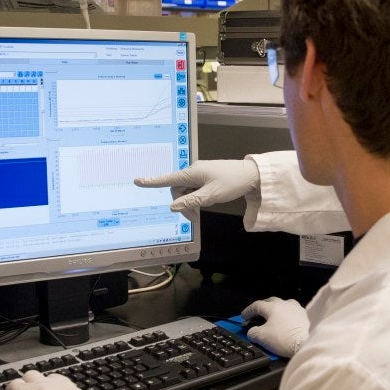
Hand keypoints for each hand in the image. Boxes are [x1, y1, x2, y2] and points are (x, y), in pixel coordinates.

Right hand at [135, 160, 259, 213]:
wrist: (252, 175)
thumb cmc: (232, 183)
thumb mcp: (211, 195)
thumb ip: (191, 201)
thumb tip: (172, 206)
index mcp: (193, 173)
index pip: (169, 179)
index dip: (152, 181)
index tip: (138, 181)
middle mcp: (194, 171)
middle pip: (178, 190)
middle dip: (182, 204)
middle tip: (194, 218)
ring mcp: (200, 174)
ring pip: (186, 191)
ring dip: (189, 203)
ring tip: (199, 213)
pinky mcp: (206, 177)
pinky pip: (194, 189)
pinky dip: (195, 198)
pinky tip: (203, 204)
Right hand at [241, 297, 308, 357]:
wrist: (307, 343)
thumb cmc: (284, 339)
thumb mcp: (262, 337)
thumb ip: (253, 332)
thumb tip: (252, 332)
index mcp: (272, 307)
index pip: (257, 305)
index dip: (248, 311)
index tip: (244, 316)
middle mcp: (285, 304)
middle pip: (270, 301)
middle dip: (262, 307)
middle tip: (257, 315)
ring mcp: (296, 308)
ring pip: (283, 304)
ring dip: (276, 309)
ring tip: (273, 317)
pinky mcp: (305, 315)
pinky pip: (293, 312)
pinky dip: (287, 315)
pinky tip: (287, 322)